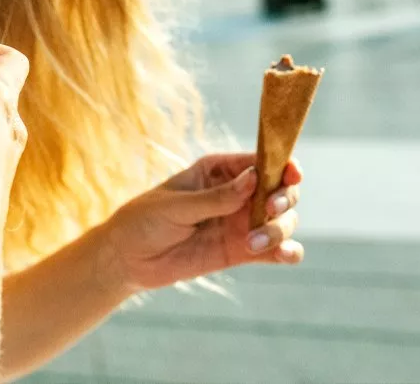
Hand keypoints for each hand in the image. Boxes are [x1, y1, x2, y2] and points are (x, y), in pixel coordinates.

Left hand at [101, 153, 303, 294]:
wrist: (128, 259)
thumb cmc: (144, 220)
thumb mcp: (175, 205)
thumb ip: (215, 197)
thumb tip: (254, 178)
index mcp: (217, 170)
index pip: (260, 161)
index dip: (282, 165)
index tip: (292, 174)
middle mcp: (236, 193)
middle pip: (280, 189)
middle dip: (284, 198)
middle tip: (269, 209)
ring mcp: (241, 222)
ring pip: (283, 220)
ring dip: (279, 230)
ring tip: (252, 243)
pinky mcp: (243, 251)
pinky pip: (277, 250)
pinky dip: (288, 252)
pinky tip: (283, 255)